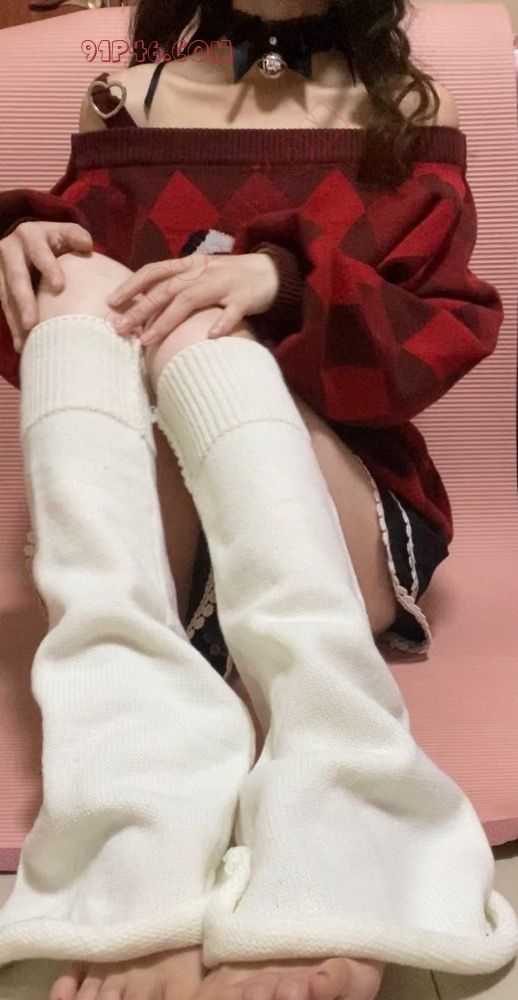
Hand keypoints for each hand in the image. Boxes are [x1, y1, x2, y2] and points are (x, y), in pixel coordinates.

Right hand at [0, 221, 92, 351]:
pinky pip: (4, 307)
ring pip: (5, 295)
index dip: (48, 266)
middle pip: (17, 277)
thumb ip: (74, 236)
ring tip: (26, 340)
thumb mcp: (63, 233)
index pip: (39, 251)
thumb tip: (87, 245)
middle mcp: (9, 249)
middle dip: (25, 301)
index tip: (59, 286)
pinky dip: (13, 326)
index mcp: (29, 234)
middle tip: (33, 323)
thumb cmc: (52, 241)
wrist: (25, 242)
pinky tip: (21, 345)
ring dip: (15, 319)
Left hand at [105, 251, 279, 346]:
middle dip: (140, 309)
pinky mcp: (245, 297)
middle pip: (165, 289)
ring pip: (190, 300)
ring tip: (148, 339)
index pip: (154, 271)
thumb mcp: (201, 276)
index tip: (111, 302)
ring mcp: (224, 284)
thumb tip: (146, 304)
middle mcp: (202, 272)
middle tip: (120, 328)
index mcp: (190, 266)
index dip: (132, 285)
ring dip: (167, 320)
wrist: (270, 271)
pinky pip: (233, 311)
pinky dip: (222, 323)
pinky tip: (210, 337)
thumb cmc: (230, 278)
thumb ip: (177, 286)